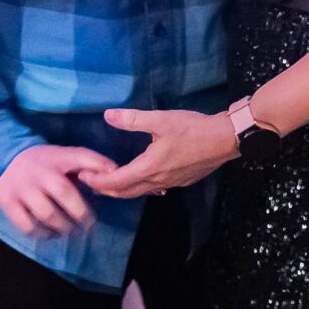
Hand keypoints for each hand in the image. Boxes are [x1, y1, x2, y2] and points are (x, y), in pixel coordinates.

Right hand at [0, 144, 116, 235]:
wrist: (9, 158)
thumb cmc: (48, 162)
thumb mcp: (68, 156)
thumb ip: (91, 163)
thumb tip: (114, 172)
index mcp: (56, 157)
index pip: (82, 157)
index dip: (98, 167)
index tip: (109, 184)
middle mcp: (38, 170)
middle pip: (65, 193)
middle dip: (82, 213)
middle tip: (89, 224)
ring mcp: (20, 186)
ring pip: (46, 214)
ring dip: (63, 227)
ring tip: (70, 230)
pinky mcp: (6, 200)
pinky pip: (27, 225)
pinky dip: (42, 234)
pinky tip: (50, 233)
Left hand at [79, 108, 238, 199]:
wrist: (225, 140)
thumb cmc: (194, 129)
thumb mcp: (161, 120)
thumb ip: (133, 119)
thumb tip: (108, 115)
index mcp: (149, 167)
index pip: (116, 181)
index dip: (97, 180)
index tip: (83, 175)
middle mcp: (158, 180)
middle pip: (125, 192)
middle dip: (105, 188)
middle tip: (89, 181)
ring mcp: (171, 183)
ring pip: (140, 192)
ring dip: (122, 189)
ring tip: (109, 182)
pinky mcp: (182, 180)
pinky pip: (154, 189)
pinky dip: (140, 187)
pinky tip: (142, 180)